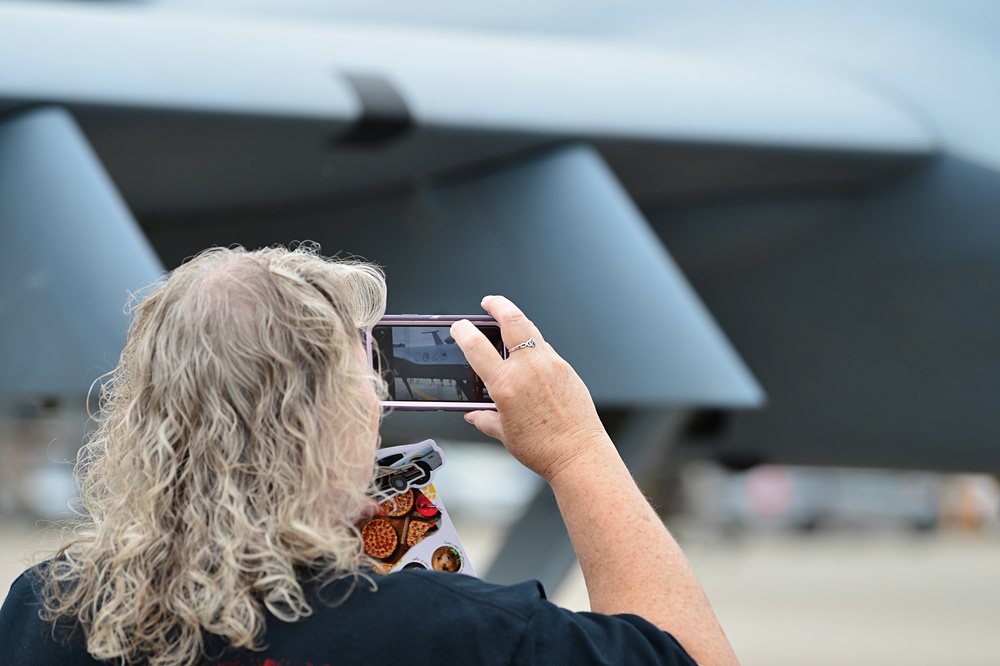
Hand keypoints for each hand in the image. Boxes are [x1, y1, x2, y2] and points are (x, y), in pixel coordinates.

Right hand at [450, 295, 611, 481]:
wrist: (579, 454)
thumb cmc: (543, 449)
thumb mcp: (505, 434)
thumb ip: (484, 418)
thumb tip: (473, 414)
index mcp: (507, 385)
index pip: (476, 346)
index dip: (463, 331)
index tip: (459, 328)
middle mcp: (529, 369)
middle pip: (512, 319)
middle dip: (497, 304)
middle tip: (488, 303)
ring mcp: (551, 365)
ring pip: (531, 330)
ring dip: (517, 322)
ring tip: (507, 324)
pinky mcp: (566, 368)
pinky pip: (545, 349)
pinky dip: (533, 346)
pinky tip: (528, 357)